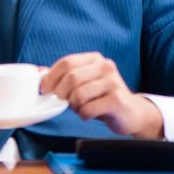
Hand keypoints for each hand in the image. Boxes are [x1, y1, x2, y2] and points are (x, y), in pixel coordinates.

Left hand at [40, 53, 163, 137]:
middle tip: (62, 102)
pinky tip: (89, 114)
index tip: (44, 89)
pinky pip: (88, 108)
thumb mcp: (85, 83)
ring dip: (74, 106)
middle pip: (71, 78)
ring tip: (80, 108)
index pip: (67, 62)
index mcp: (95, 58)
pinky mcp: (117, 99)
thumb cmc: (102, 97)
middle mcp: (105, 66)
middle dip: (61, 93)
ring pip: (79, 94)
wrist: (132, 113)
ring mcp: (113, 82)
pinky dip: (83, 114)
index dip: (51, 76)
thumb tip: (41, 74)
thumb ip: (66, 77)